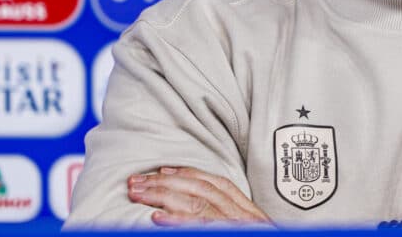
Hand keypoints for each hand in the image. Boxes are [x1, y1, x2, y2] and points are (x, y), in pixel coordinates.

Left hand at [127, 166, 270, 226]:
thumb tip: (191, 208)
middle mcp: (244, 216)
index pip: (216, 183)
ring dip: (163, 196)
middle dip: (165, 183)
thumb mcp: (245, 226)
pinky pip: (203, 225)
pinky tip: (156, 217)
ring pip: (199, 202)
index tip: (162, 170)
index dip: (188, 174)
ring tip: (138, 194)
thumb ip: (225, 217)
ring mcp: (237, 225)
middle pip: (202, 189)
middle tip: (136, 182)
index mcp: (247, 211)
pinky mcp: (230, 234)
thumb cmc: (265, 234)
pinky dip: (178, 221)